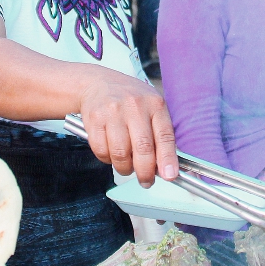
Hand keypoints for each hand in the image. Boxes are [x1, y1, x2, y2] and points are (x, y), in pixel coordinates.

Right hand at [78, 72, 177, 186]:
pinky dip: (107, 159)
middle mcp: (135, 106)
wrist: (97, 83)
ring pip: (121, 154)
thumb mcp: (150, 108)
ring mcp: (113, 112)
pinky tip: (111, 153)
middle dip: (145, 172)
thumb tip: (167, 167)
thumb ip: (159, 135)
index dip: (168, 159)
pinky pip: (101, 150)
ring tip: (126, 166)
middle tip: (146, 181)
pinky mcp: (94, 119)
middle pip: (143, 149)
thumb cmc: (129, 100)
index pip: (165, 136)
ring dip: (125, 168)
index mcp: (155, 104)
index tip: (170, 176)